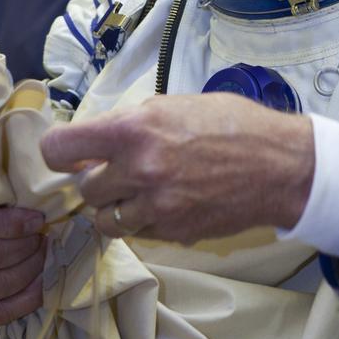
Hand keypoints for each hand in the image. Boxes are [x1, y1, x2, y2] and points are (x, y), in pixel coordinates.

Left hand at [41, 93, 313, 244]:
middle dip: (97, 180)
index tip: (68, 155)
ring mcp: (155, 207)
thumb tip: (95, 141)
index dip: (58, 153)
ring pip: (105, 220)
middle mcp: (139, 170)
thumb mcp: (175, 105)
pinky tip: (169, 202)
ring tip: (141, 190)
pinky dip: (145, 222)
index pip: (59, 149)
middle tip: (119, 170)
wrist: (280, 165)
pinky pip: (139, 233)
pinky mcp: (173, 233)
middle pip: (84, 189)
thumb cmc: (233, 124)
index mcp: (134, 130)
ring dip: (115, 207)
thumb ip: (131, 124)